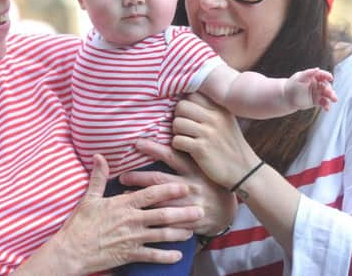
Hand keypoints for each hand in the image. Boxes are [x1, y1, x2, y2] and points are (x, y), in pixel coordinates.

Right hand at [54, 154, 200, 274]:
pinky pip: (152, 256)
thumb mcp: (89, 198)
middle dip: (183, 212)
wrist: (71, 251)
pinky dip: (166, 256)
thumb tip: (98, 155)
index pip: (151, 194)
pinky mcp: (130, 255)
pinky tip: (178, 255)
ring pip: (162, 235)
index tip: (184, 186)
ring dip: (180, 232)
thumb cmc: (80, 224)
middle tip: (200, 209)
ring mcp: (132, 238)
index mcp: (123, 204)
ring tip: (193, 230)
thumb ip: (98, 177)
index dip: (169, 189)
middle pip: (163, 214)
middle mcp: (131, 220)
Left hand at [119, 139, 236, 236]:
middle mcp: (192, 186)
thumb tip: (172, 131)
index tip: (137, 143)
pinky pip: (167, 220)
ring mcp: (190, 205)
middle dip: (139, 177)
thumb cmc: (212, 184)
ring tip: (124, 192)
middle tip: (122, 175)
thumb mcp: (205, 166)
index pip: (172, 156)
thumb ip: (189, 152)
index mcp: (196, 169)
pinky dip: (151, 214)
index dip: (154, 149)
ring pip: (160, 201)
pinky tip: (138, 210)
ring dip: (141, 197)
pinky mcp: (189, 221)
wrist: (229, 212)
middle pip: (161, 180)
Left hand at [172, 92, 259, 189]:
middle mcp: (214, 118)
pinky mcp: (201, 148)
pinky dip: (178, 146)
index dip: (185, 103)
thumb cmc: (230, 145)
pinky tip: (188, 149)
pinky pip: (177, 140)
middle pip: (181, 106)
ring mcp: (208, 133)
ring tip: (187, 139)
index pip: (192, 94)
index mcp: (220, 108)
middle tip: (185, 128)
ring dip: (177, 133)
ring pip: (177, 123)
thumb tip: (184, 97)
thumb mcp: (225, 121)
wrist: (244, 171)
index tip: (187, 113)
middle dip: (178, 117)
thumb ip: (209, 109)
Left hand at [285, 67, 336, 110]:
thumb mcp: (299, 78)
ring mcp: (318, 92)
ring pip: (327, 94)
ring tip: (334, 100)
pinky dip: (326, 105)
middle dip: (330, 89)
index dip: (327, 76)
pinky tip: (327, 108)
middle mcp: (317, 84)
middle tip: (330, 93)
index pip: (322, 75)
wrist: (287, 97)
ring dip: (331, 96)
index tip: (330, 78)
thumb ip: (309, 73)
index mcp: (313, 77)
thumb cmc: (292, 85)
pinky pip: (324, 102)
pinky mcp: (317, 100)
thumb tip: (317, 69)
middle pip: (326, 86)